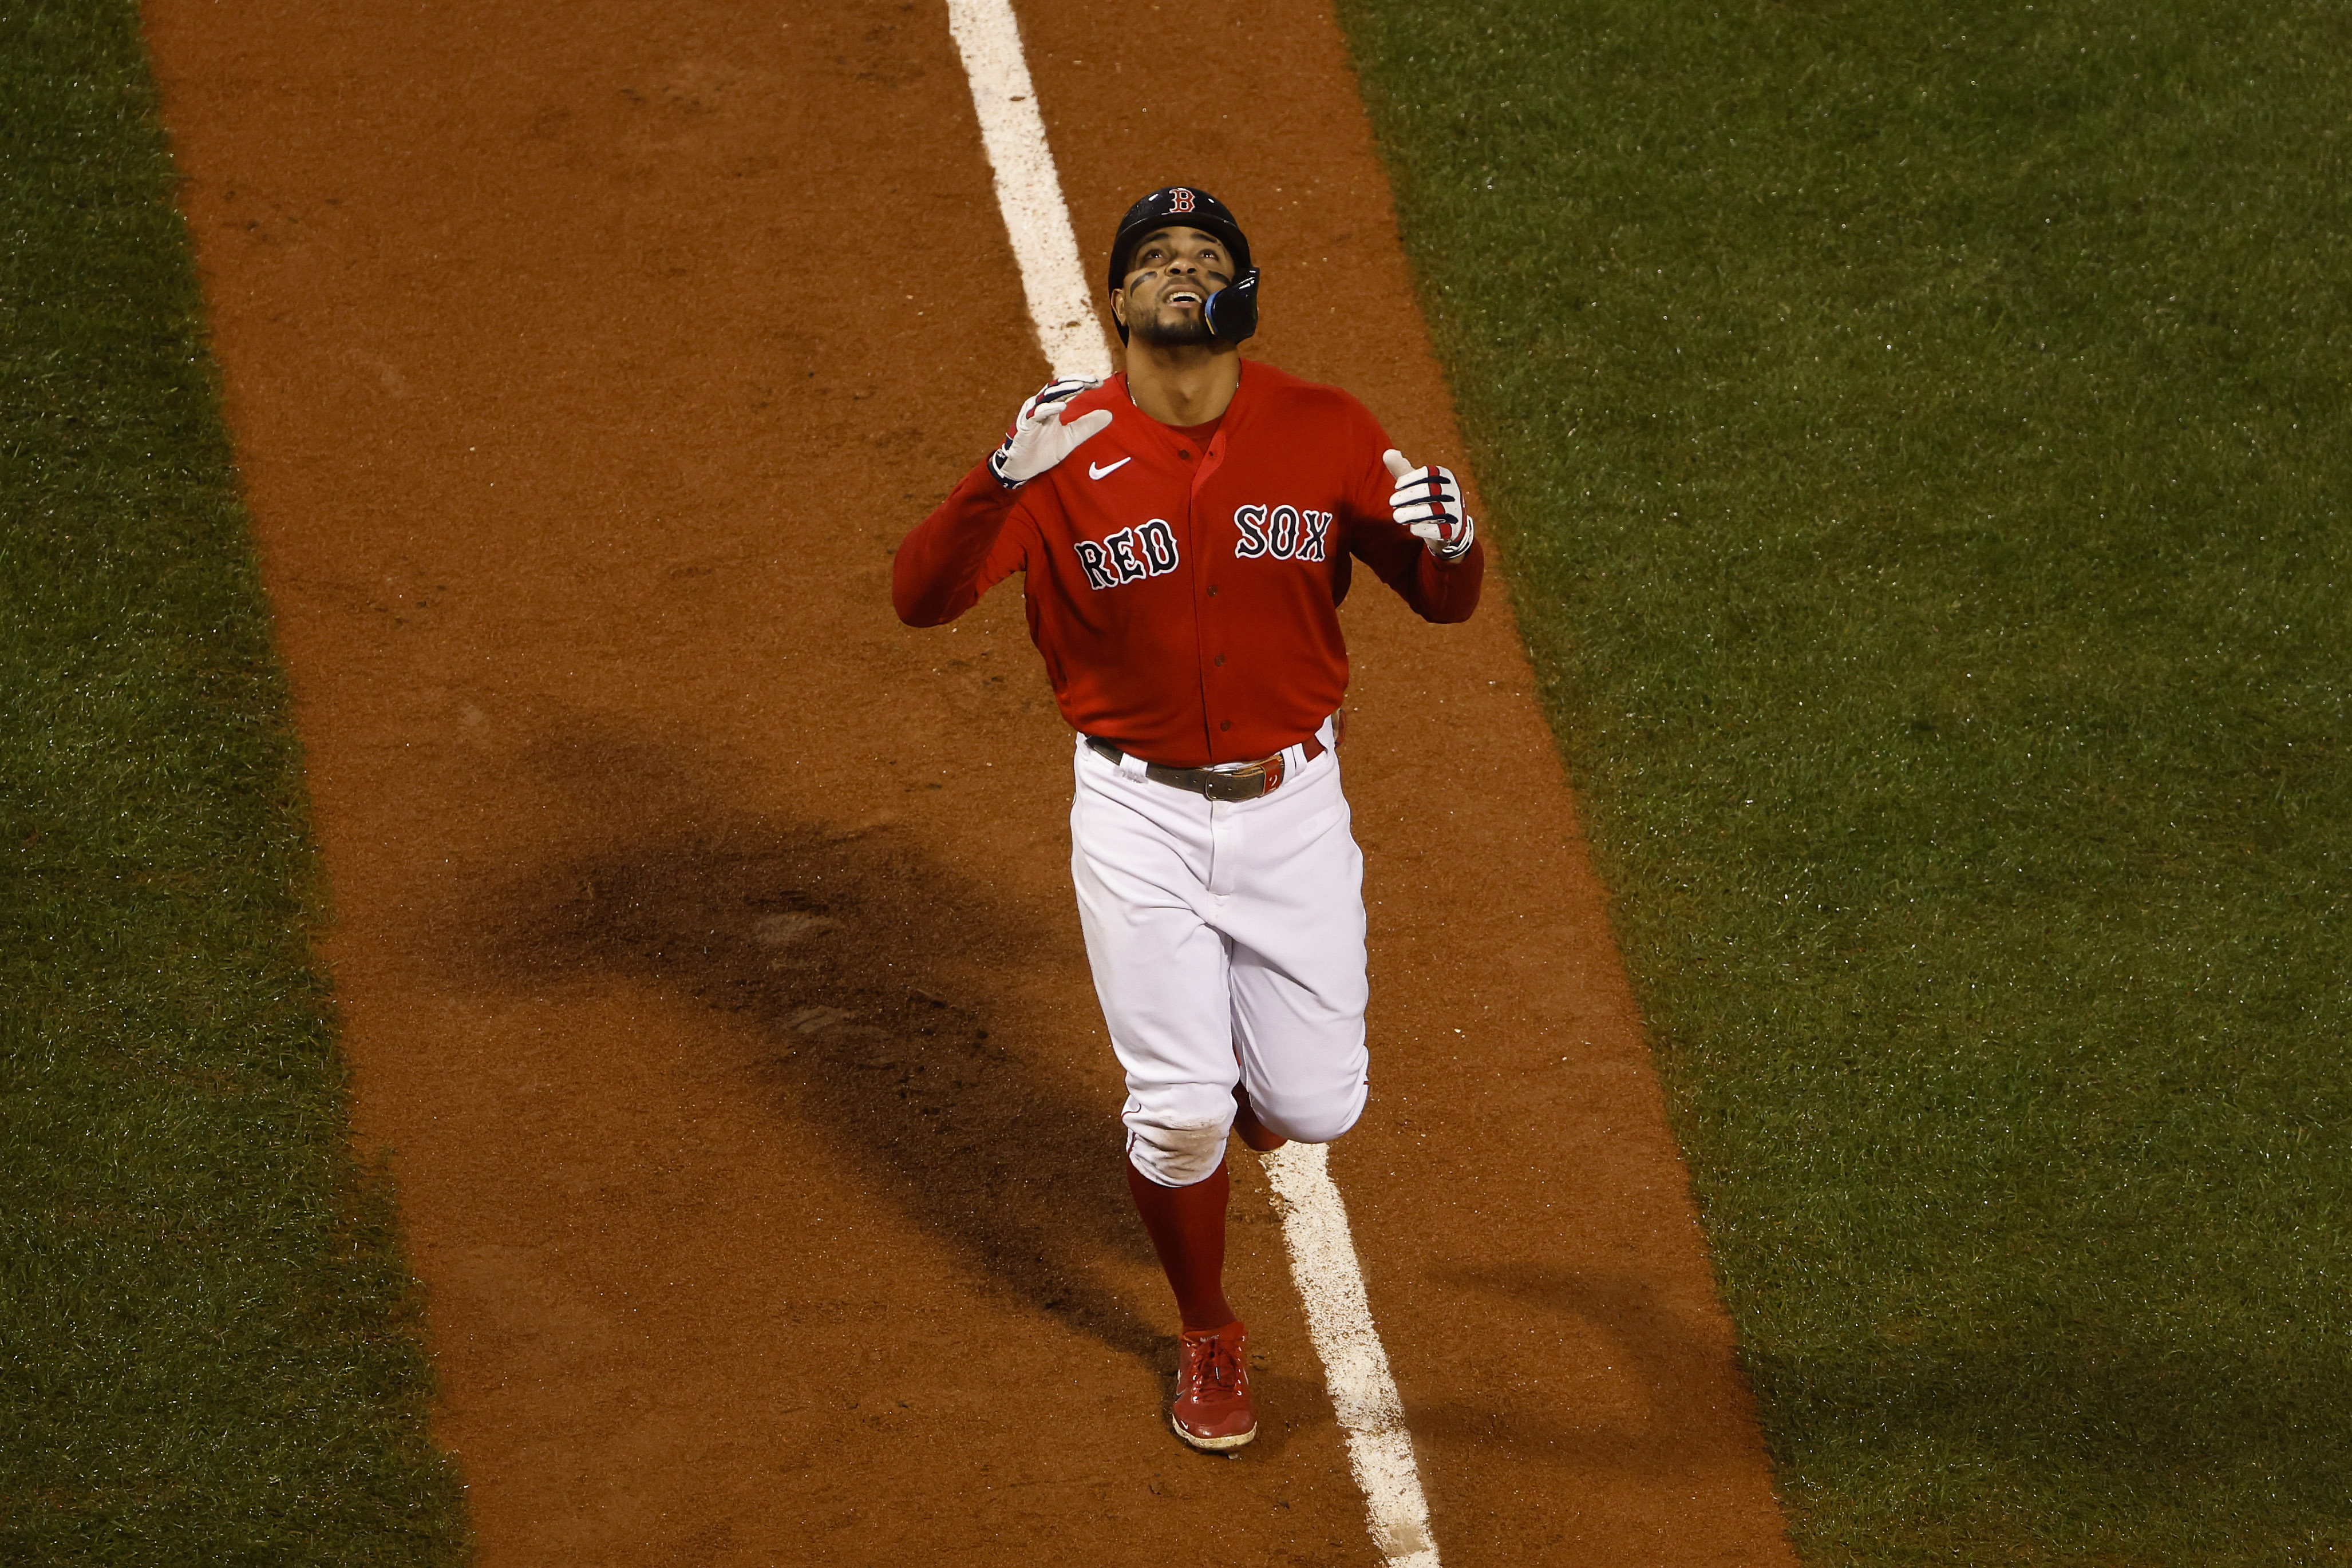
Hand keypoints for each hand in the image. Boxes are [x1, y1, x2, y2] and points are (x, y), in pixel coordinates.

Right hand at [990, 378, 1112, 486]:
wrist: (1024, 468)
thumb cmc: (1044, 451)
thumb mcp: (1072, 437)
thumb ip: (1088, 425)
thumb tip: (1109, 414)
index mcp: (1052, 406)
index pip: (1068, 388)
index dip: (1083, 383)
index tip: (1100, 383)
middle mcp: (1042, 405)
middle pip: (1059, 386)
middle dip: (1076, 381)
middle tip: (1093, 380)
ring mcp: (1032, 413)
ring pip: (1048, 396)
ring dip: (1064, 390)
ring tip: (1080, 386)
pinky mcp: (1025, 425)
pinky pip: (1037, 413)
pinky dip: (1049, 408)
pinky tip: (1062, 406)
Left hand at [1382, 449, 1475, 560]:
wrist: (1449, 525)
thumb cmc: (1429, 498)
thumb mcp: (1416, 483)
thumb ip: (1402, 469)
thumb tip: (1388, 453)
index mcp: (1445, 477)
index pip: (1430, 473)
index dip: (1411, 478)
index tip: (1397, 486)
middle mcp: (1453, 493)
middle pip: (1430, 491)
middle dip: (1409, 496)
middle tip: (1392, 502)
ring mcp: (1454, 512)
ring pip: (1434, 511)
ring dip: (1412, 513)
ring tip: (1397, 516)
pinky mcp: (1452, 530)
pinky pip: (1440, 530)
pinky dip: (1425, 528)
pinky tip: (1412, 528)